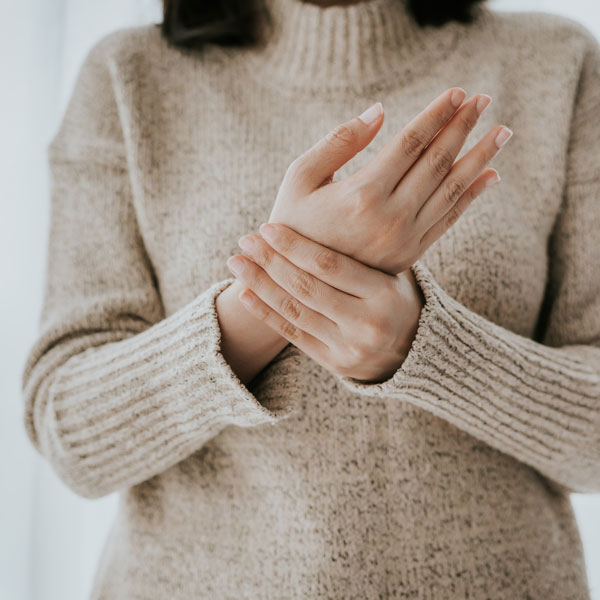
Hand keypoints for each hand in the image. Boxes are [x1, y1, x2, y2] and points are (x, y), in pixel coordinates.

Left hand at [226, 223, 424, 382]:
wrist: (414, 350)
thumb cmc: (394, 297)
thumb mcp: (391, 271)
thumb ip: (360, 249)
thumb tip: (324, 199)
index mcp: (384, 293)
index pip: (329, 265)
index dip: (294, 245)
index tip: (268, 227)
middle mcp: (367, 323)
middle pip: (306, 287)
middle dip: (270, 261)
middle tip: (245, 240)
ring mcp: (349, 347)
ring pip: (295, 311)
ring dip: (260, 285)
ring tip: (237, 263)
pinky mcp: (334, 363)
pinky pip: (293, 336)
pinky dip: (265, 314)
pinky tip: (245, 295)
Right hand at [269, 87, 508, 273]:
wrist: (297, 283)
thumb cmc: (291, 223)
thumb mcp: (299, 178)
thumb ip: (338, 142)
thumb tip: (380, 110)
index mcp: (362, 195)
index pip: (410, 143)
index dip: (436, 115)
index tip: (459, 91)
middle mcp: (391, 218)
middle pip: (437, 162)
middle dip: (463, 127)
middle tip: (485, 99)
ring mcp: (404, 239)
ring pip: (452, 190)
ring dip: (479, 157)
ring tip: (500, 132)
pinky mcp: (410, 255)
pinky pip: (448, 219)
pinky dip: (471, 196)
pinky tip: (490, 175)